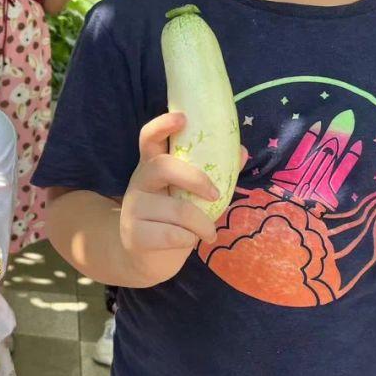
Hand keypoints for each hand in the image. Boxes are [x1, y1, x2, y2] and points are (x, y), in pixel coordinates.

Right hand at [120, 112, 225, 261]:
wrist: (145, 258)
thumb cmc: (172, 219)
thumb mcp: (189, 194)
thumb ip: (213, 173)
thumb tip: (241, 151)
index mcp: (152, 166)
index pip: (149, 138)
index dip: (162, 124)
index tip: (182, 118)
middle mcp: (139, 181)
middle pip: (163, 167)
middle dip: (195, 179)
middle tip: (215, 195)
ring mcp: (133, 208)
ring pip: (177, 210)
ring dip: (202, 224)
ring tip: (208, 233)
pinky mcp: (134, 234)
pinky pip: (172, 234)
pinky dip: (189, 240)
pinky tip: (190, 242)